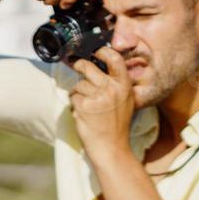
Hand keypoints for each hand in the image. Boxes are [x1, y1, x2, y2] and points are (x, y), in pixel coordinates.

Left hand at [68, 46, 134, 160]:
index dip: (104, 52)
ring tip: (85, 105)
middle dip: (80, 66)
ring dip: (77, 93)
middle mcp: (111, 88)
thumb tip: (102, 68)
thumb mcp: (126, 101)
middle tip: (77, 65)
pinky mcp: (83, 106)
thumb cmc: (117, 125)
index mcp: (124, 85)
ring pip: (79, 85)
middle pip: (88, 68)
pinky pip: (73, 97)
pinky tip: (82, 113)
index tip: (97, 52)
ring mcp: (97, 97)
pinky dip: (74, 104)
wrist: (111, 147)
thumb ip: (117, 85)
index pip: (115, 59)